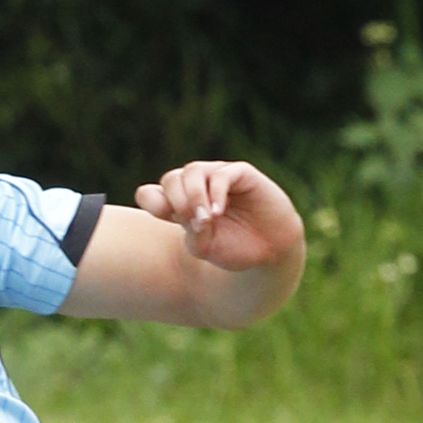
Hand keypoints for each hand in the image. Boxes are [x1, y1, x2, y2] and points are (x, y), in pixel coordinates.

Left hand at [134, 162, 303, 273]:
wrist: (271, 251)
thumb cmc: (235, 248)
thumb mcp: (204, 248)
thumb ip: (189, 231)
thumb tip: (183, 209)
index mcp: (182, 204)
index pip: (151, 193)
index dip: (153, 203)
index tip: (170, 219)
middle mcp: (197, 186)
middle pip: (171, 179)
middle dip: (176, 202)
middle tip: (193, 225)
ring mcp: (218, 176)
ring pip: (192, 171)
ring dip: (194, 197)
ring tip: (206, 221)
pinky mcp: (241, 174)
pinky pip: (221, 174)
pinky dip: (215, 193)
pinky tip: (217, 212)